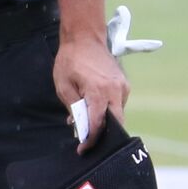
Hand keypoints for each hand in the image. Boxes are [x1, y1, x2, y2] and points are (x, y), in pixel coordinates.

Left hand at [53, 33, 127, 150]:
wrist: (85, 39)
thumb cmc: (70, 61)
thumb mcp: (63, 86)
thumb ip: (73, 108)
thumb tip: (78, 125)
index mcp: (99, 92)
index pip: (98, 123)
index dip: (91, 139)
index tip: (83, 150)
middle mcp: (116, 91)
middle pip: (116, 123)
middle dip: (103, 136)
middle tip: (89, 143)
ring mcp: (123, 87)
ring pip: (118, 114)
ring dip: (105, 122)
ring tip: (87, 124)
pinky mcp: (124, 85)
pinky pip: (118, 104)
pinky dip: (107, 111)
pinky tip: (94, 110)